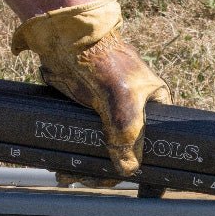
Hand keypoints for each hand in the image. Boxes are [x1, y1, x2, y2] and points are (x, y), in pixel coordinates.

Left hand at [11, 0, 170, 176]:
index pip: (148, 146)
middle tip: (81, 178)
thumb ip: (127, 135)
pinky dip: (73, 150)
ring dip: (84, 162)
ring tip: (64, 173)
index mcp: (153, 106)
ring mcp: (109, 110)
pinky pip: (82, 135)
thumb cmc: (103, 61)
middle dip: (102, 169)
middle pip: (122, 150)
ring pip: (100, 146)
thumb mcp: (122, 101)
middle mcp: (133, 111)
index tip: (110, 178)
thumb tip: (127, 170)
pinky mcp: (87, 107)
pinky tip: (60, 161)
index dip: (132, 167)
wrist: (68, 37)